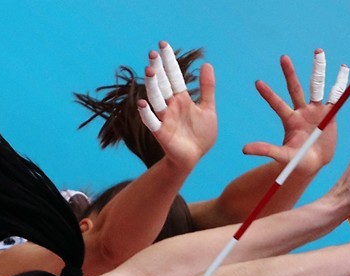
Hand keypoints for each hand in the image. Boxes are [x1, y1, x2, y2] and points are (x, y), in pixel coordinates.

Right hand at [137, 41, 216, 171]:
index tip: (163, 44)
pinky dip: (146, 114)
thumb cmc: (200, 135)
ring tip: (149, 70)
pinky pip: (152, 122)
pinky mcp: (161, 133)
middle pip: (162, 84)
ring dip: (152, 86)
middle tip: (153, 53)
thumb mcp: (208, 108)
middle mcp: (170, 106)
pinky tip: (142, 103)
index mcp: (181, 98)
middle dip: (158, 70)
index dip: (169, 61)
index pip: (174, 76)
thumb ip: (207, 88)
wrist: (195, 157)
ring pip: (155, 99)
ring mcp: (164, 119)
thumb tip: (207, 64)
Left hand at [244, 49, 349, 178]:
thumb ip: (266, 150)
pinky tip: (344, 68)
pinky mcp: (330, 114)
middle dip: (289, 74)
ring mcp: (316, 111)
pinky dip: (340, 83)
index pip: (277, 104)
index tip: (257, 82)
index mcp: (289, 121)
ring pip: (317, 87)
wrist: (315, 164)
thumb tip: (243, 149)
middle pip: (295, 89)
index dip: (268, 94)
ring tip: (318, 51)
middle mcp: (301, 112)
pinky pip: (336, 96)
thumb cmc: (297, 162)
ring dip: (318, 70)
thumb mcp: (282, 157)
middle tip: (283, 57)